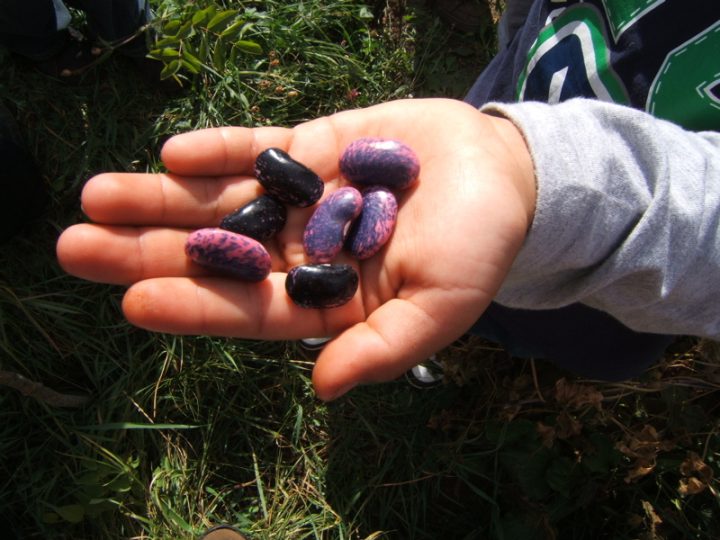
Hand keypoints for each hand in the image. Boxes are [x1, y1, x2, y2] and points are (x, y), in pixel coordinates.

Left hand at [56, 98, 534, 399]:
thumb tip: (323, 387)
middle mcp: (302, 251)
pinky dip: (222, 151)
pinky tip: (174, 153)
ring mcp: (303, 199)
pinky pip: (261, 151)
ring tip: (95, 195)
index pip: (250, 308)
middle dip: (149, 251)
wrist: (506, 175)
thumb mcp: (443, 308)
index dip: (195, 305)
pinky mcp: (313, 148)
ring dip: (161, 199)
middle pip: (217, 254)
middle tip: (75, 247)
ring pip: (223, 201)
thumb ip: (384, 347)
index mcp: (327, 299)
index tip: (134, 303)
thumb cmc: (481, 248)